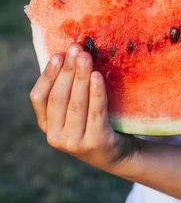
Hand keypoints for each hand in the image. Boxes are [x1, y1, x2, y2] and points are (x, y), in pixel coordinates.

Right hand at [30, 44, 137, 170]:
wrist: (120, 153)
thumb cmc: (95, 123)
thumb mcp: (76, 111)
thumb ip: (68, 91)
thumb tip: (69, 55)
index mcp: (47, 126)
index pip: (39, 98)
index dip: (47, 75)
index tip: (58, 55)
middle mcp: (56, 137)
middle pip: (59, 97)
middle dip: (67, 70)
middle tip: (76, 49)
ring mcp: (75, 143)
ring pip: (76, 103)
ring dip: (81, 76)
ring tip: (86, 56)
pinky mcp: (96, 142)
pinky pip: (96, 112)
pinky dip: (96, 92)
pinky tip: (97, 76)